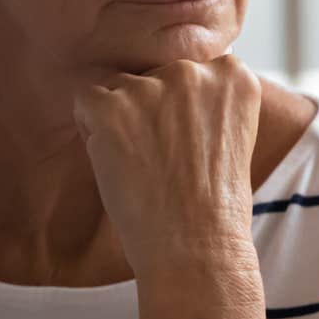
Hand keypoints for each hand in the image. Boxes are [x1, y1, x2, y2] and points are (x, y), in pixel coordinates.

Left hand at [72, 55, 261, 282]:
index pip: (187, 69)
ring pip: (117, 89)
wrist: (197, 249)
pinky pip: (85, 102)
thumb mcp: (226, 134)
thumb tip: (161, 78)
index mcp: (233, 74)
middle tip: (166, 161)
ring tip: (145, 165)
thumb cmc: (212, 203)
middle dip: (149, 112)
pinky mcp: (111, 107)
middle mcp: (194, 71)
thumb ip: (202, 97)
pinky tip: (118, 162)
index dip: (179, 109)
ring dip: (120, 122)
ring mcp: (151, 86)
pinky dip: (91, 132)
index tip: (191, 146)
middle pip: (150, 75)